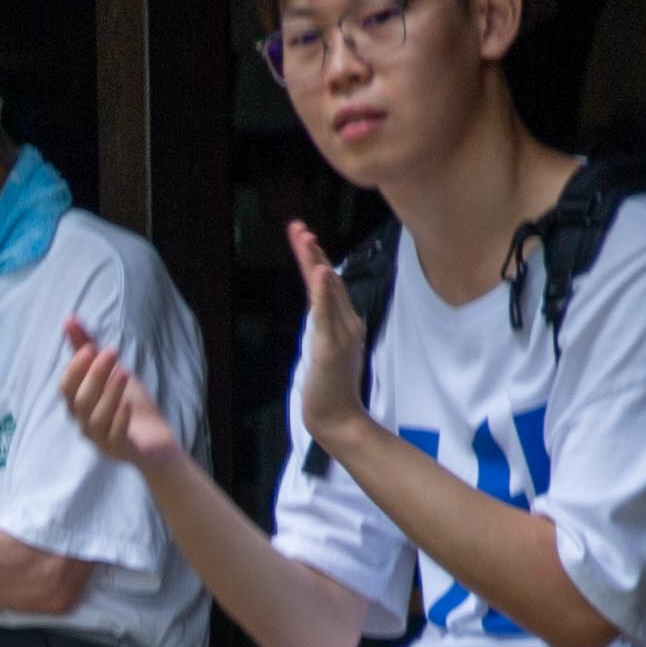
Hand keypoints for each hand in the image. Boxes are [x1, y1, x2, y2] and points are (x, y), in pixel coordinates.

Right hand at [55, 321, 187, 468]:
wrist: (155, 439)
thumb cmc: (129, 404)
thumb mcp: (110, 372)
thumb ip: (86, 348)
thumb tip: (68, 319)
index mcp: (78, 406)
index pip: (66, 389)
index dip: (75, 370)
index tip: (91, 348)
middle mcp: (84, 424)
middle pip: (80, 402)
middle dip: (94, 376)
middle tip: (111, 352)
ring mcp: (101, 440)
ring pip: (96, 420)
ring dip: (109, 394)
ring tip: (124, 372)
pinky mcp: (120, 451)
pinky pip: (115, 438)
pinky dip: (119, 420)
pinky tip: (127, 403)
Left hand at [281, 224, 373, 451]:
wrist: (338, 418)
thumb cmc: (331, 386)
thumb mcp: (325, 348)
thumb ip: (324, 325)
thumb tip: (318, 304)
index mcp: (345, 322)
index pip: (328, 284)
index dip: (315, 258)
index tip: (302, 235)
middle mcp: (347, 323)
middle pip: (328, 280)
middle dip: (312, 253)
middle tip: (298, 228)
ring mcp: (342, 334)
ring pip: (328, 292)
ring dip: (316, 262)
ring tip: (306, 238)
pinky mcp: (332, 348)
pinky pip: (326, 315)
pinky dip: (322, 293)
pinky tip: (320, 272)